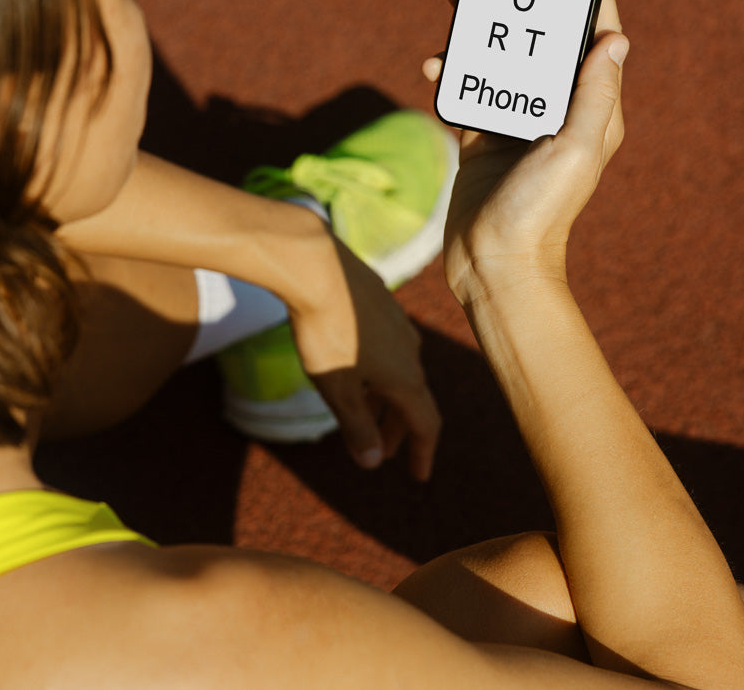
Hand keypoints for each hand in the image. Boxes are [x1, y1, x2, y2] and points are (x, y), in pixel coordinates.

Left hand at [285, 231, 441, 480]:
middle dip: (399, 429)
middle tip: (382, 451)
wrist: (316, 266)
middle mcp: (411, 350)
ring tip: (364, 410)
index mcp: (405, 377)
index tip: (417, 475)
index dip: (423, 453)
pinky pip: (389, 346)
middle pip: (413, 399)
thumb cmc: (325, 331)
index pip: (427, 423)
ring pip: (400, 371)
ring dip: (387, 399)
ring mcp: (398, 324)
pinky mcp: (381, 302)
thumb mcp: (337, 389)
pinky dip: (379, 369)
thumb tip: (373, 462)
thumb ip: (357, 427)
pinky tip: (355, 364)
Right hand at [423, 0, 626, 296]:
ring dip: (480, 30)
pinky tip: (434, 66)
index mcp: (592, 107)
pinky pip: (467, 88)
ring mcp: (517, 120)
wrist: (494, 262)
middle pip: (542, 39)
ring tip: (458, 2)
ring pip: (501, 57)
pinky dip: (451, 71)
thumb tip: (617, 38)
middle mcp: (557, 108)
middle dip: (521, 2)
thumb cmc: (543, 211)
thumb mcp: (576, 148)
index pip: (597, 37)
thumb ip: (594, 94)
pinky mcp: (482, 134)